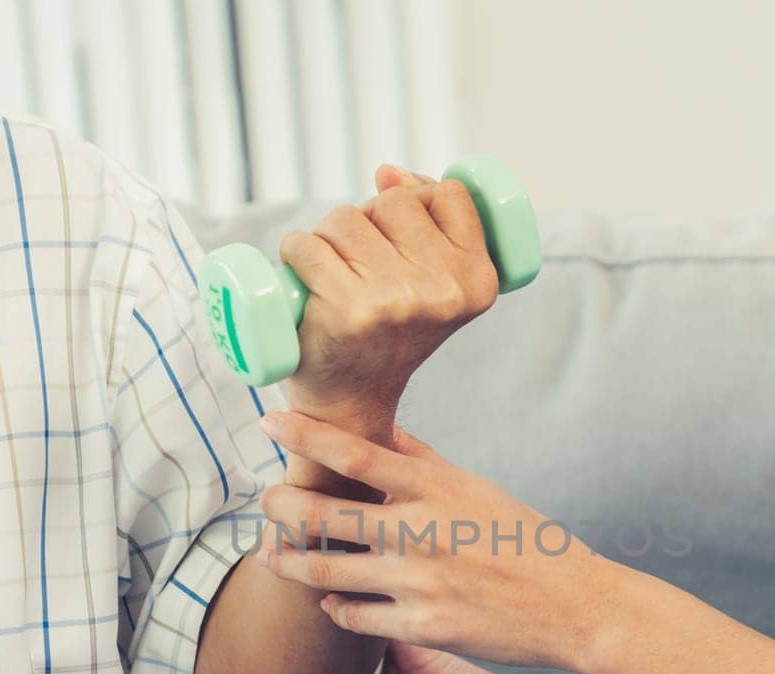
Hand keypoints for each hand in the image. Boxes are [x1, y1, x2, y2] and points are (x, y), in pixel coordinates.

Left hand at [252, 410, 615, 670]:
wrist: (572, 606)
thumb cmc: (523, 540)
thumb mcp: (474, 488)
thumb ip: (420, 461)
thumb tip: (379, 425)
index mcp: (435, 488)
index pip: (353, 452)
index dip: (303, 435)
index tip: (267, 423)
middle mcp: (421, 531)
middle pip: (320, 514)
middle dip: (277, 506)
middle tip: (265, 503)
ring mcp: (418, 583)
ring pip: (322, 570)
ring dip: (286, 561)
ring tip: (269, 553)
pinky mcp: (421, 628)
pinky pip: (352, 617)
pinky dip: (332, 607)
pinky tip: (327, 599)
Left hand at [280, 166, 499, 438]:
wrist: (350, 398)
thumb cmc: (384, 328)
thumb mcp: (429, 276)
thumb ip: (425, 217)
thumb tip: (387, 173)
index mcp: (479, 281)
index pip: (449, 193)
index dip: (416, 201)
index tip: (401, 237)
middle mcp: (445, 292)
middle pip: (393, 202)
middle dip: (367, 220)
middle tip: (361, 267)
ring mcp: (398, 302)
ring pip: (345, 218)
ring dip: (327, 237)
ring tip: (333, 277)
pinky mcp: (350, 310)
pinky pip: (308, 245)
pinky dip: (295, 253)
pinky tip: (303, 280)